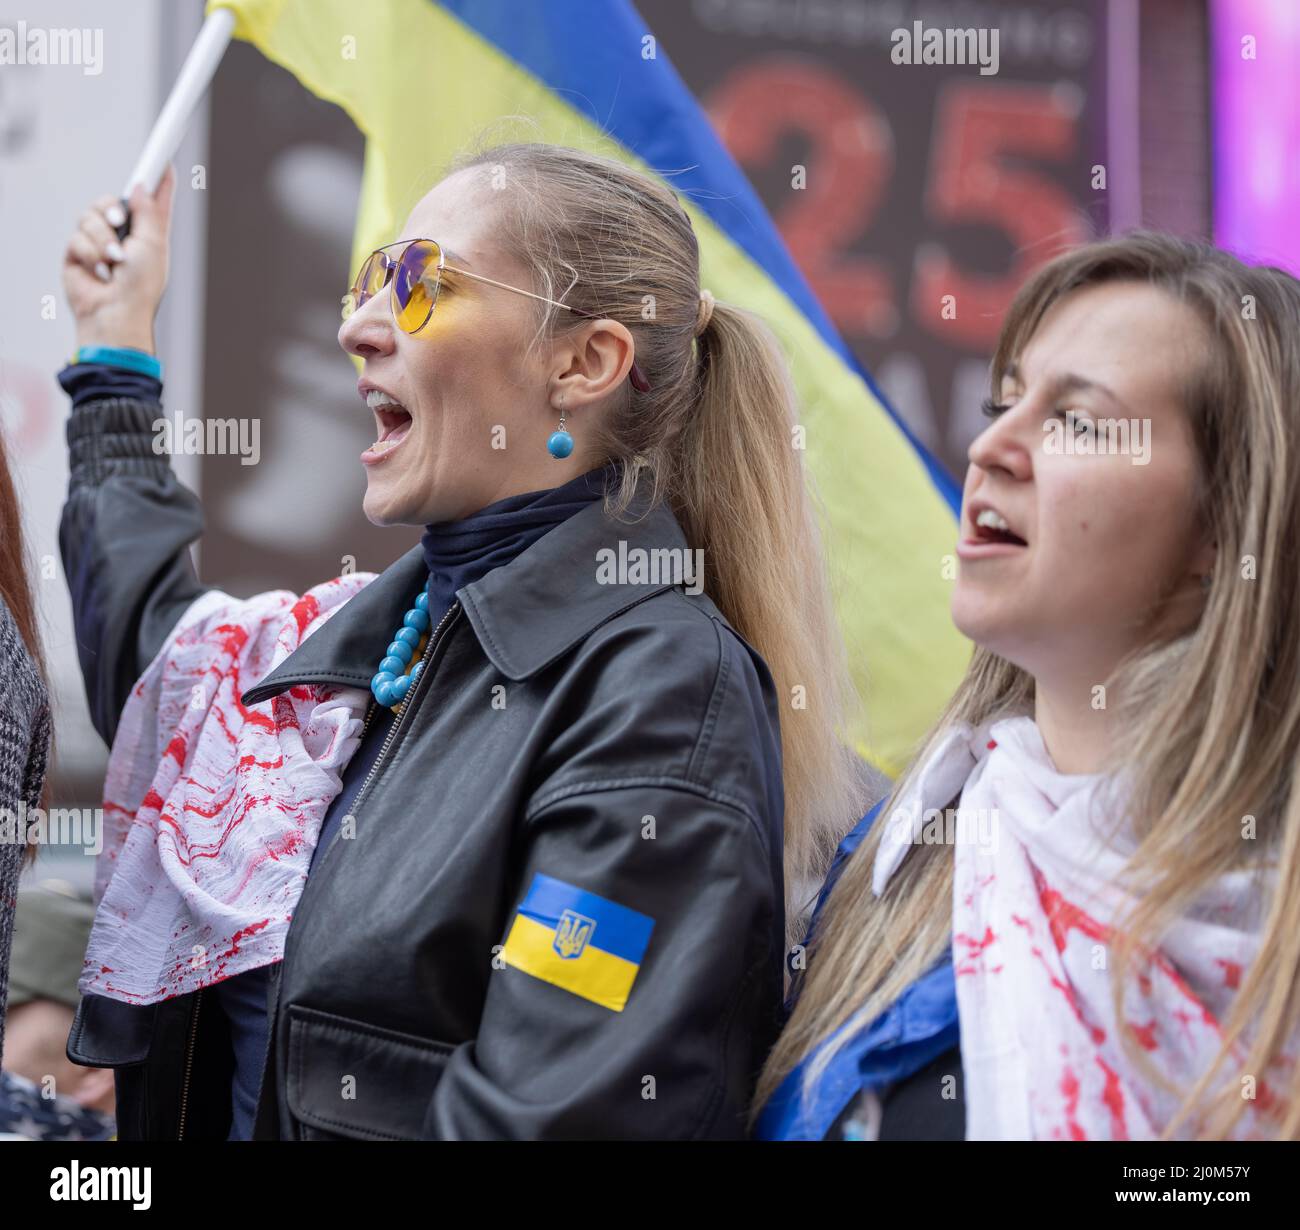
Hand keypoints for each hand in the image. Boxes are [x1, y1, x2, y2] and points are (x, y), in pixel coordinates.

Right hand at [63, 163, 175, 353]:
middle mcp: (124, 236)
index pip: (151, 200)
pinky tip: (99, 273)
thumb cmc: (140, 287)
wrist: (114, 314)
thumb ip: (149, 212)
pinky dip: (89, 254)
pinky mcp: (78, 254)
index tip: (163, 158)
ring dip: (102, 239)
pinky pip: (77, 237)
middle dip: (111, 209)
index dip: (155, 180)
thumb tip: (142, 186)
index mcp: (148, 233)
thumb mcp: (153, 245)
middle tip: (119, 220)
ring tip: (113, 262)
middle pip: (110, 200)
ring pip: (90, 217)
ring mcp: (99, 244)